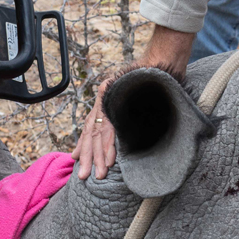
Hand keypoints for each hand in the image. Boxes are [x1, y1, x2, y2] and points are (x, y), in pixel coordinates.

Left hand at [72, 24, 194, 180]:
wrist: (162, 62)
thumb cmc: (152, 83)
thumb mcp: (132, 103)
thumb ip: (121, 116)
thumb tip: (117, 135)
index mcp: (105, 100)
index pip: (89, 125)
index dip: (82, 144)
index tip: (76, 159)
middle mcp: (104, 98)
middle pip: (90, 132)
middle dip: (87, 157)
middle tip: (83, 176)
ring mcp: (110, 98)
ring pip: (99, 132)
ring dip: (100, 156)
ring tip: (99, 173)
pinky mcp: (120, 100)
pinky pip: (112, 127)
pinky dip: (111, 145)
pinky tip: (110, 160)